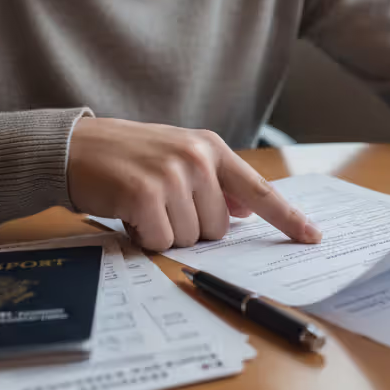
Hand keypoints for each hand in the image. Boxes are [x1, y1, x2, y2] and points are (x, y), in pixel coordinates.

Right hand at [66, 117, 321, 250]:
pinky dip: (144, 237)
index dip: (287, 217)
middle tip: (160, 204)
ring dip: (165, 232)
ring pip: (190, 238)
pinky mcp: (144, 194)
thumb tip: (249, 210)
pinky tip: (129, 213)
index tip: (313, 236)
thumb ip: (216, 183)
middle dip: (190, 227)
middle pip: (219, 228)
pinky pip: (161, 242)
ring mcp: (171, 175)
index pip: (259, 189)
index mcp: (211, 148)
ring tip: (142, 205)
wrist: (76, 148)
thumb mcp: (179, 158)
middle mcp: (197, 158)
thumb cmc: (130, 158)